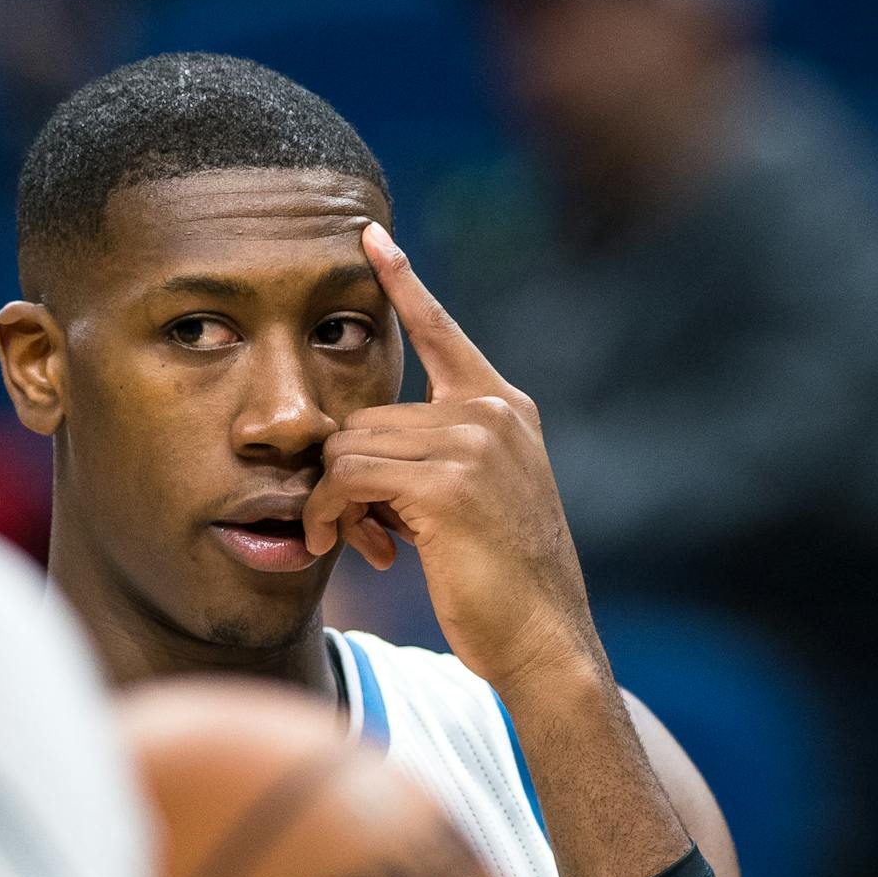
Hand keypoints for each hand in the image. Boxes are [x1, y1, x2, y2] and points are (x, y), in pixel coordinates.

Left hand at [301, 223, 601, 699]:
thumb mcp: (475, 501)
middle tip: (363, 532)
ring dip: (338, 504)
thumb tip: (352, 455)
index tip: (370, 236)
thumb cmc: (502, 583)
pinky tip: (360, 552)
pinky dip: (332, 516)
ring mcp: (473, 443)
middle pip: (367, 416)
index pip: (441, 330)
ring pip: (351, 447)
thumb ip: (432, 458)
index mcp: (503, 408)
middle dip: (349, 477)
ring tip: (370, 546)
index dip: (403, 282)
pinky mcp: (446, 483)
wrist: (545, 640)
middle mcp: (491, 412)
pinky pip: (347, 479)